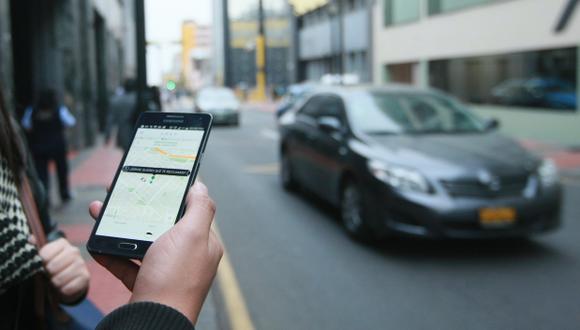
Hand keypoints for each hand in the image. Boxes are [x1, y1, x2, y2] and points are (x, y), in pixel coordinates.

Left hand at [38, 238, 89, 303]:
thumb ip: (36, 248)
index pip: (45, 254)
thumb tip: (30, 239)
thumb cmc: (54, 268)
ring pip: (60, 278)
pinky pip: (68, 288)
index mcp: (62, 244)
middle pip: (52, 266)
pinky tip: (63, 287)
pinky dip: (63, 291)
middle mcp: (74, 251)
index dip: (41, 263)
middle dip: (48, 274)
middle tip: (49, 275)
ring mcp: (81, 264)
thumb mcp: (44, 258)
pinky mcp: (85, 277)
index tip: (43, 265)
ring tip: (56, 281)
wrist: (70, 281)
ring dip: (55, 284)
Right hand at [88, 182, 223, 323]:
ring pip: (141, 243)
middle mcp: (186, 257)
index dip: (170, 194)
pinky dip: (112, 254)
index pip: (188, 211)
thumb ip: (199, 208)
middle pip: (161, 224)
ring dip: (119, 227)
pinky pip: (128, 266)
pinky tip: (98, 244)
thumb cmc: (175, 278)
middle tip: (116, 194)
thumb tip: (201, 187)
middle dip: (137, 208)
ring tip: (99, 212)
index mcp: (202, 243)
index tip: (151, 180)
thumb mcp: (192, 235)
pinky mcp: (147, 286)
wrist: (153, 322)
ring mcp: (166, 272)